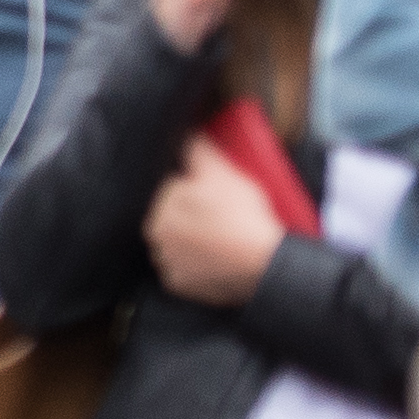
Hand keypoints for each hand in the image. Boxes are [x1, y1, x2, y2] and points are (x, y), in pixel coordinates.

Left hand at [147, 142, 289, 303]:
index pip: (171, 189)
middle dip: (192, 212)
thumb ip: (198, 150)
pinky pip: (184, 269)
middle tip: (221, 214)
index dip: (194, 188)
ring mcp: (165, 261)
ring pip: (177, 242)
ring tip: (221, 235)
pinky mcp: (178, 284)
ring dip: (192, 238)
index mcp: (160, 205)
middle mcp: (155, 235)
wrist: (264, 263)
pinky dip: (197, 263)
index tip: (214, 194)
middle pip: (172, 216)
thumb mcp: (223, 173)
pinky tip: (216, 256)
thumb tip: (188, 134)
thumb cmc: (242, 216)